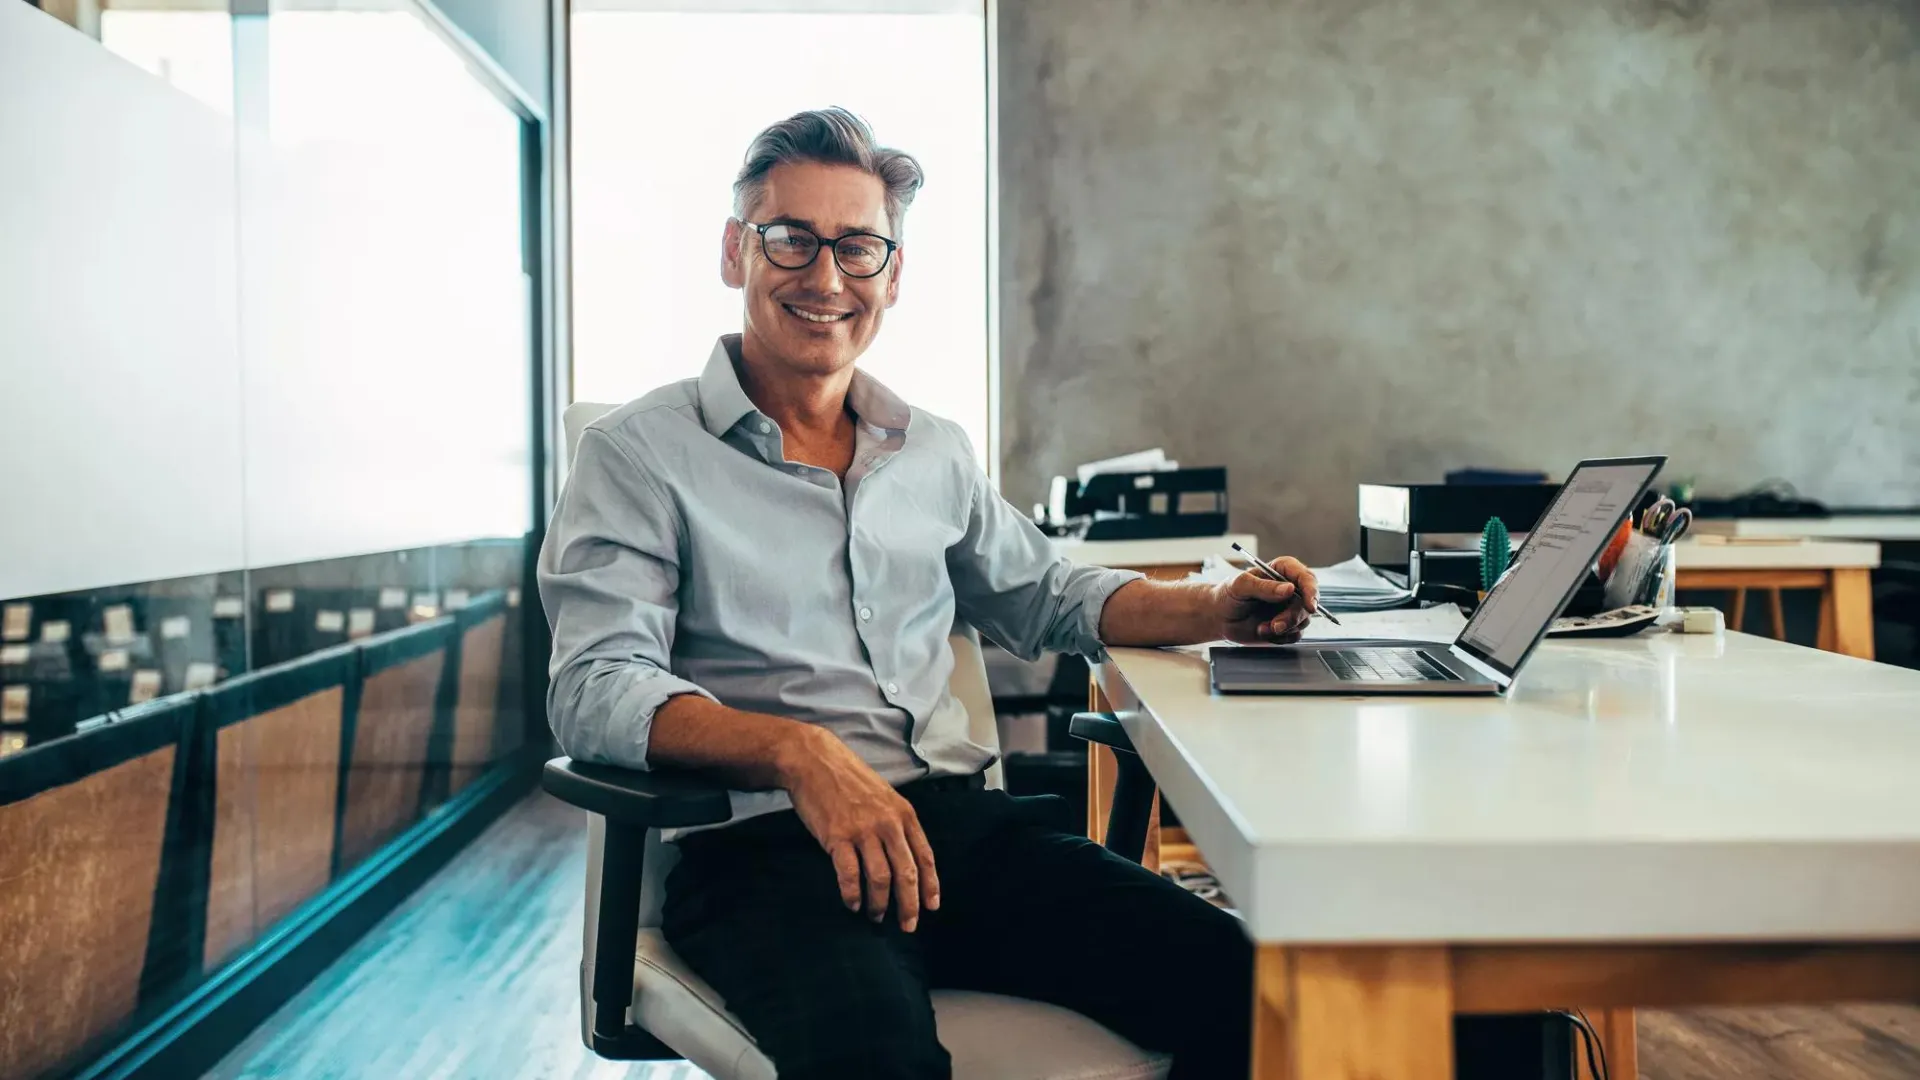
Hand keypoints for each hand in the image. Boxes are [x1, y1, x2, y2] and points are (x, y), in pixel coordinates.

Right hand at [780, 728, 939, 931]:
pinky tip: (852, 904)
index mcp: (904, 814)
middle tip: (907, 926)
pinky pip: (850, 875)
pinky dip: (852, 894)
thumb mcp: (884, 795)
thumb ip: (896, 823)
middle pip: (906, 873)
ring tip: (876, 916)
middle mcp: (888, 824)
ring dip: (880, 904)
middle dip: (909, 904)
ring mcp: (863, 831)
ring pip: (880, 878)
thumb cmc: (849, 779)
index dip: (930, 885)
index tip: (931, 907)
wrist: (814, 760)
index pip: (924, 857)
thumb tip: (904, 856)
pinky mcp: (838, 837)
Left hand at [1213, 558, 1318, 643]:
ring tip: (1261, 627)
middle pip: (1307, 603)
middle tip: (1276, 625)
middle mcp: (1290, 589)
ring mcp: (1289, 608)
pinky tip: (1263, 631)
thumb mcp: (1241, 586)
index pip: (1306, 577)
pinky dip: (1280, 637)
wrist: (1219, 617)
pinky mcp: (1287, 625)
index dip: (1311, 590)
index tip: (1309, 605)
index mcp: (1281, 571)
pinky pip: (1295, 635)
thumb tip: (1289, 589)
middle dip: (1293, 617)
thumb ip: (1264, 587)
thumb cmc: (1228, 595)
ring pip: (1303, 621)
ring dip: (1284, 628)